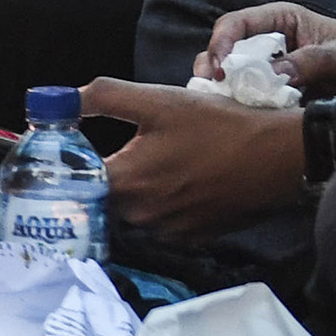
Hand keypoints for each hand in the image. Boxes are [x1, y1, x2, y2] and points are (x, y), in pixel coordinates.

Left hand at [77, 79, 308, 235]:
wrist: (279, 158)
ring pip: (132, 211)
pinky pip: (161, 223)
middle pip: (102, 198)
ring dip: (134, 192)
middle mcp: (141, 216)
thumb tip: (56, 100)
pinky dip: (162, 205)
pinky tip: (178, 181)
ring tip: (155, 163)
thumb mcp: (158, 100)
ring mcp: (168, 232)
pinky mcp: (191, 238)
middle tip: (109, 152)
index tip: (58, 151)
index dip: (63, 164)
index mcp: (126, 182)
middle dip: (102, 176)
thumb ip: (103, 97)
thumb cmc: (219, 126)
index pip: (74, 181)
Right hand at [202, 4, 335, 96]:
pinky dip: (236, 106)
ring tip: (218, 103)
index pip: (239, 22)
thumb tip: (274, 74)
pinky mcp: (271, 95)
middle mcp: (269, 42)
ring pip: (229, 75)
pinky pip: (245, 98)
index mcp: (283, 20)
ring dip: (221, 88)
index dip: (223, 41)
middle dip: (213, 65)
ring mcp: (268, 70)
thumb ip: (312, 61)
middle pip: (225, 48)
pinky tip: (236, 116)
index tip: (222, 66)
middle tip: (211, 86)